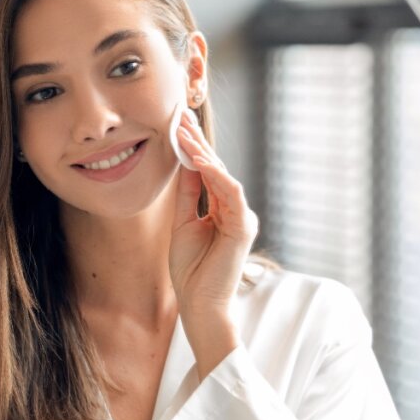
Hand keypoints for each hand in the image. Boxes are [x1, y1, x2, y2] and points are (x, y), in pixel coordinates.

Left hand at [169, 110, 258, 319]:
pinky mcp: (243, 227)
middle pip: (216, 168)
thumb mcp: (182, 223)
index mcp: (222, 210)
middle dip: (197, 141)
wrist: (200, 304)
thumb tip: (184, 162)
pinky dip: (215, 175)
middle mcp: (235, 210)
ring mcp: (241, 217)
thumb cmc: (191, 270)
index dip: (193, 147)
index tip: (176, 124)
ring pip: (223, 176)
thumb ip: (187, 194)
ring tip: (184, 132)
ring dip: (202, 153)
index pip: (207, 172)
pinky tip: (199, 159)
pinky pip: (230, 193)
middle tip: (180, 116)